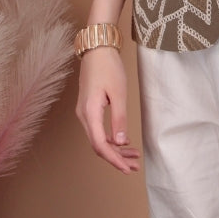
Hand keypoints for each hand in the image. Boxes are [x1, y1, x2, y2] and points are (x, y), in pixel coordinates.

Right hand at [75, 47, 140, 173]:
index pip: (99, 145)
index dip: (114, 159)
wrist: (97, 49)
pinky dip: (111, 139)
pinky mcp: (89, 109)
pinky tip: (124, 142)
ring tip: (133, 157)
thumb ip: (119, 119)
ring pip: (98, 139)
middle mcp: (83, 116)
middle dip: (116, 158)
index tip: (127, 169)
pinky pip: (98, 130)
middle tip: (135, 166)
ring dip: (115, 149)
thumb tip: (120, 143)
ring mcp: (84, 113)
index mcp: (89, 113)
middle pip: (98, 145)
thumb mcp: (119, 93)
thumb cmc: (108, 67)